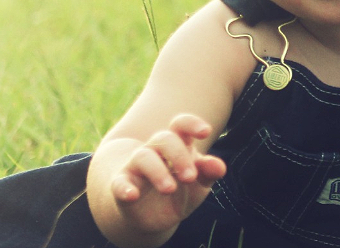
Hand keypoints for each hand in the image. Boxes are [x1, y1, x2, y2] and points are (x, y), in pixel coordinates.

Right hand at [108, 114, 226, 234]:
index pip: (180, 125)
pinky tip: (132, 194)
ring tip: (170, 189)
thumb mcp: (198, 185)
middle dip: (179, 156)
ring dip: (158, 172)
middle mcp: (155, 151)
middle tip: (190, 177)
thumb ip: (208, 173)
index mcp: (177, 146)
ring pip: (143, 157)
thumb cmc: (179, 191)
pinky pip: (119, 183)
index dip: (191, 124)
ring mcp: (136, 167)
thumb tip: (220, 166)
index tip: (205, 132)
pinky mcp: (122, 187)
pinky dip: (124, 188)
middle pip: (164, 139)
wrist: (149, 215)